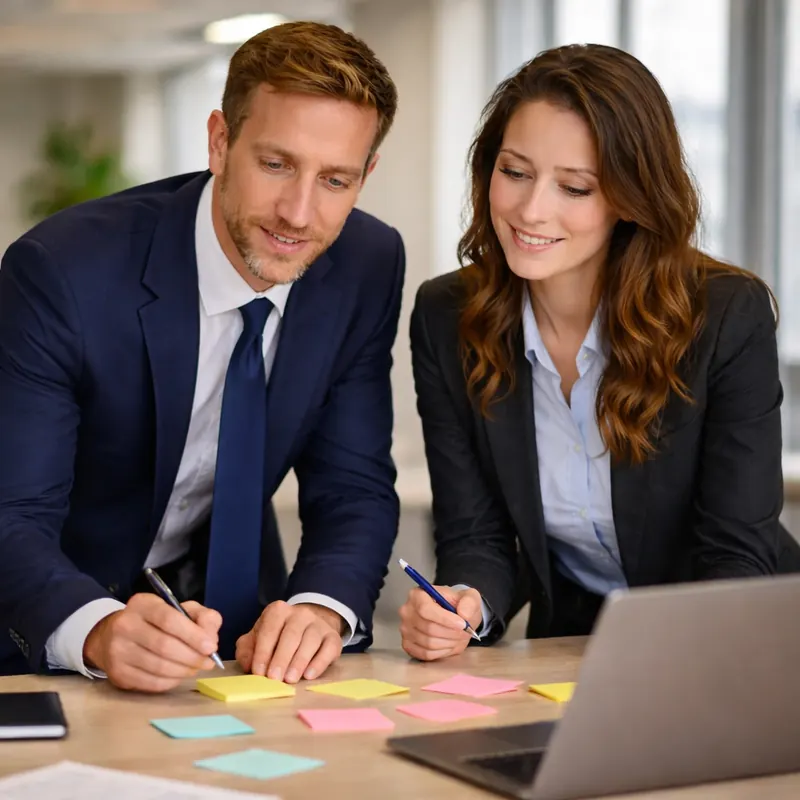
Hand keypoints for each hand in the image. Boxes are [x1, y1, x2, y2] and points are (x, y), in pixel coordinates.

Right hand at [83, 593, 221, 692]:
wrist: (112, 637)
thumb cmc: (155, 621)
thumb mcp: (179, 609)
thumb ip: (202, 617)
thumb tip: (211, 638)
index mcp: (142, 604)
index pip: (169, 620)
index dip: (193, 635)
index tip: (211, 647)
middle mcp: (125, 625)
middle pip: (164, 646)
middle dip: (192, 657)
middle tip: (207, 662)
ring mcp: (117, 651)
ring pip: (158, 667)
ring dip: (183, 671)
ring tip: (195, 668)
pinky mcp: (117, 673)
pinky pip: (150, 682)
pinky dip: (170, 682)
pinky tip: (178, 676)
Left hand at [235, 601, 343, 683]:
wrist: (308, 627)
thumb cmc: (277, 636)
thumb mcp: (258, 638)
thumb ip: (247, 649)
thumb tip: (248, 665)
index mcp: (278, 611)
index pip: (269, 630)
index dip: (263, 651)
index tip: (258, 672)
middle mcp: (300, 614)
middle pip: (291, 635)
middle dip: (281, 658)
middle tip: (274, 678)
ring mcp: (319, 624)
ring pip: (310, 641)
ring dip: (299, 661)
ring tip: (290, 679)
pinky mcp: (333, 637)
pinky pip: (328, 648)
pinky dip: (319, 663)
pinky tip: (309, 675)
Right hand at [399, 586, 482, 660]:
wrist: (453, 617)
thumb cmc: (457, 605)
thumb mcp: (469, 597)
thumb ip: (469, 602)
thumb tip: (464, 614)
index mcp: (417, 595)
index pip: (425, 609)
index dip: (445, 619)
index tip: (463, 624)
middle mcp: (407, 611)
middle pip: (428, 628)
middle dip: (451, 633)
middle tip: (465, 632)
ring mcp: (405, 629)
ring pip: (428, 643)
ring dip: (448, 643)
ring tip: (458, 637)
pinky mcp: (408, 644)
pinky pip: (425, 654)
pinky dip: (441, 652)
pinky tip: (448, 644)